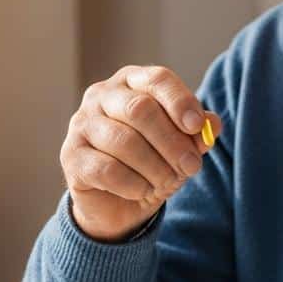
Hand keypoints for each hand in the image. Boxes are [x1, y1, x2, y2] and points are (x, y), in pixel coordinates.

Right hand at [60, 65, 221, 241]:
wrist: (118, 202)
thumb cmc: (152, 162)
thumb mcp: (181, 147)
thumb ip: (196, 133)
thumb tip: (212, 124)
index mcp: (132, 82)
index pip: (157, 79)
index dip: (180, 101)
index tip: (196, 126)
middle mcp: (102, 95)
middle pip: (140, 109)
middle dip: (172, 142)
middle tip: (192, 166)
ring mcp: (82, 124)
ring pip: (124, 141)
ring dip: (155, 167)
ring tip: (168, 181)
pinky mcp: (71, 155)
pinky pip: (107, 169)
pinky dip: (133, 184)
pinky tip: (142, 190)